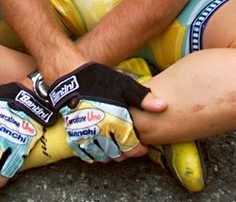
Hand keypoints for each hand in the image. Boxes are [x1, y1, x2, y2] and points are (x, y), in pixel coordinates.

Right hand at [49, 62, 164, 162]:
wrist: (71, 79)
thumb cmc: (99, 81)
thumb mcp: (123, 85)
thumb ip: (143, 98)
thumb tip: (163, 106)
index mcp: (114, 121)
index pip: (130, 146)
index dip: (138, 149)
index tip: (143, 147)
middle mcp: (100, 133)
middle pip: (116, 154)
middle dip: (126, 152)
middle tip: (131, 146)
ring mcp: (86, 136)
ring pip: (102, 155)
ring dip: (112, 154)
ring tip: (118, 147)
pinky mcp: (75, 137)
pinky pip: (87, 154)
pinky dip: (96, 154)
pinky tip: (102, 147)